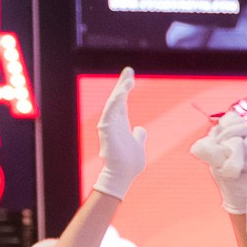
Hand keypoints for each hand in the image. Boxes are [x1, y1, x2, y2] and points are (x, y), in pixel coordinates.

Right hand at [91, 69, 145, 198]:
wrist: (122, 176)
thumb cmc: (129, 163)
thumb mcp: (138, 145)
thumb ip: (139, 136)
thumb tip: (140, 129)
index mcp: (121, 123)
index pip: (123, 101)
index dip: (126, 88)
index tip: (130, 76)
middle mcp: (114, 122)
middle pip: (118, 98)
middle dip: (123, 84)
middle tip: (129, 71)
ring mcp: (109, 126)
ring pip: (113, 104)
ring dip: (120, 91)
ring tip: (128, 80)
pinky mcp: (106, 131)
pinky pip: (109, 113)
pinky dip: (114, 103)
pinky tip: (121, 94)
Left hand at [193, 112, 246, 210]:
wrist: (232, 191)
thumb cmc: (224, 174)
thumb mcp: (215, 155)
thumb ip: (214, 142)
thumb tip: (214, 129)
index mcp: (238, 136)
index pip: (236, 120)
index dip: (227, 123)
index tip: (218, 131)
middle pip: (243, 125)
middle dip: (230, 130)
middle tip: (220, 141)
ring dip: (240, 146)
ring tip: (233, 157)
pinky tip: (243, 165)